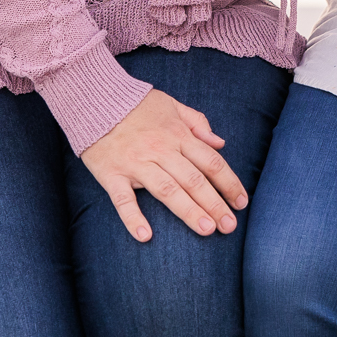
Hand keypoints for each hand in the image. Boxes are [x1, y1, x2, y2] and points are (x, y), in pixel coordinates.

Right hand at [80, 89, 248, 242]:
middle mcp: (161, 150)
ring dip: (188, 211)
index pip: (211, 162)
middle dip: (215, 204)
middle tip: (229, 226)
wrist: (95, 100)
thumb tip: (220, 143)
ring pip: (167, 190)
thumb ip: (198, 122)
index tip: (241, 202)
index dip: (229, 183)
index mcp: (178, 135)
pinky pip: (123, 200)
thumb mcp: (172, 104)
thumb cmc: (137, 105)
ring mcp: (136, 163)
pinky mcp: (112, 174)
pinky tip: (146, 236)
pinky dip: (133, 218)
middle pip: (194, 180)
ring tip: (206, 229)